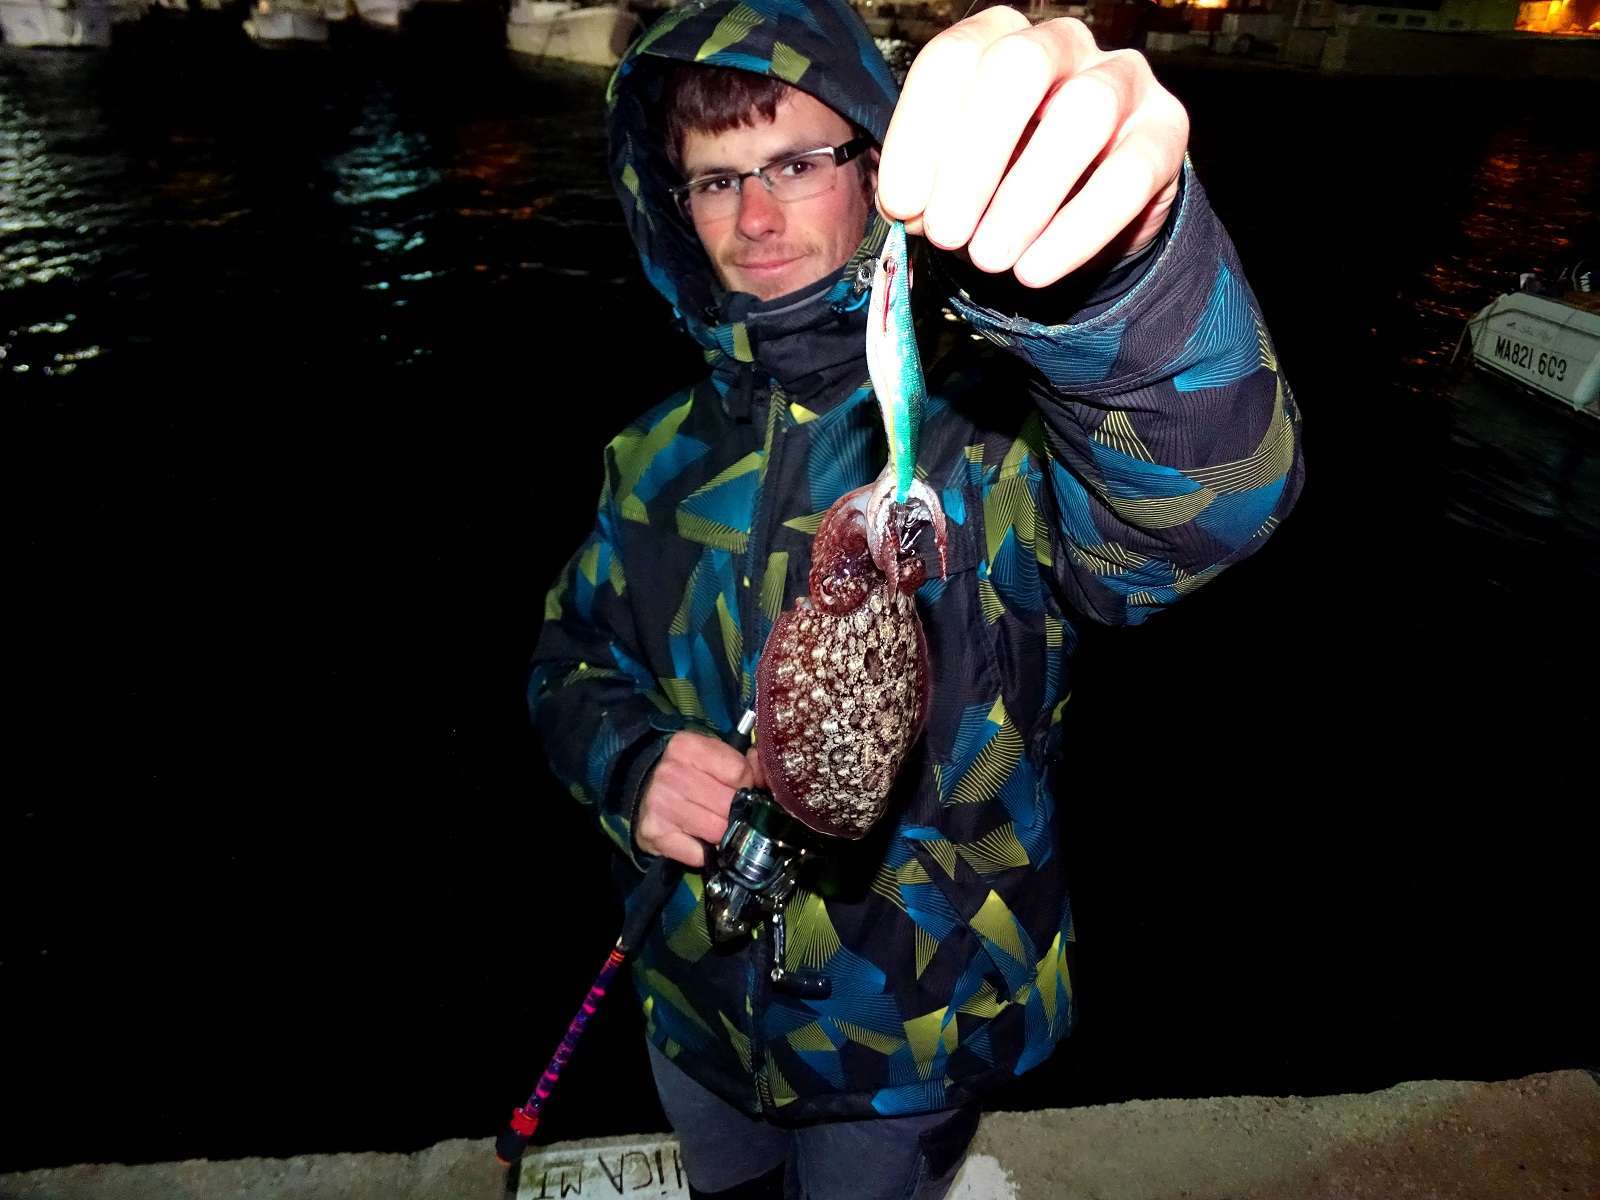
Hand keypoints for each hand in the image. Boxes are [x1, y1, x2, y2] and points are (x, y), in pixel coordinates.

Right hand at [635, 732, 755, 866]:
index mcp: (686, 747)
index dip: (745, 784)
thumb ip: (745, 763)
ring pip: (717, 830)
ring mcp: (660, 804)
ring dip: (721, 833)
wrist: (643, 795)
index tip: (737, 787)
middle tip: (726, 811)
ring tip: (713, 825)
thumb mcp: (711, 758)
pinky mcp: (655, 833)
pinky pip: (698, 853)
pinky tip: (696, 839)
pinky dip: (703, 852)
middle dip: (734, 811)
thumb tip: (768, 774)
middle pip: (729, 803)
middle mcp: (670, 772)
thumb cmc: (686, 775)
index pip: (738, 771)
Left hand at [876, 9, 1188, 287]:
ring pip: (1083, 113)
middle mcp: (1060, 44)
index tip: (901, 205)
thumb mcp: (957, 181)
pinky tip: (1035, 269)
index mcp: (997, 40)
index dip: (919, 133)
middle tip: (945, 233)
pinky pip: (1129, 174)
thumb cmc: (1006, 183)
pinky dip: (1078, 230)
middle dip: (973, 156)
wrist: (1088, 214)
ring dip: (1026, 195)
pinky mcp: (1166, 131)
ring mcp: (1121, 79)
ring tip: (988, 258)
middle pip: (1017, 68)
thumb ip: (929, 187)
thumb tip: (907, 210)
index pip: (952, 59)